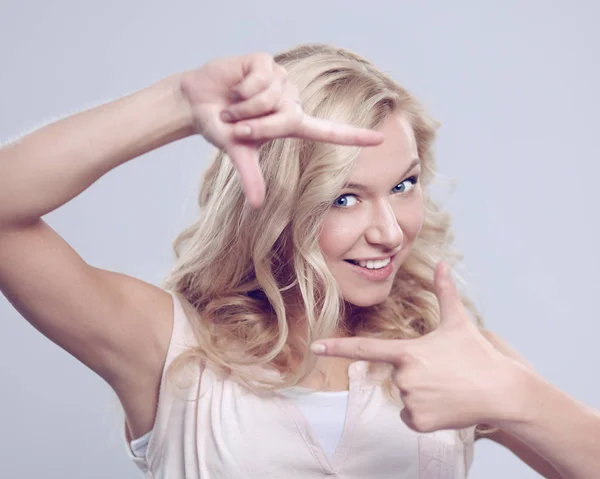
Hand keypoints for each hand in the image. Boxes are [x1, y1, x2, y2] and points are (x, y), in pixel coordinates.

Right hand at [179, 52, 383, 206]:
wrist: (197, 102)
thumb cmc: (220, 127)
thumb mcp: (238, 152)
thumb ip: (250, 176)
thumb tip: (257, 205)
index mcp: (291, 124)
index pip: (329, 132)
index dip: (354, 137)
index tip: (381, 139)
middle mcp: (291, 101)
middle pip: (287, 118)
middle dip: (256, 124)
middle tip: (235, 123)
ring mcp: (281, 79)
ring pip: (272, 97)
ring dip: (245, 106)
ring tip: (233, 104)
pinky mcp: (266, 62)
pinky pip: (261, 80)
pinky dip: (242, 88)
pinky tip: (234, 86)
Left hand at [311, 262, 522, 432]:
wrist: (503, 392)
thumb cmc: (477, 355)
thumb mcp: (458, 322)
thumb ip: (445, 292)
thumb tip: (443, 263)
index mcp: (408, 352)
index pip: (364, 349)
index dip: (337, 348)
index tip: (315, 347)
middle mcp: (404, 377)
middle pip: (396, 376)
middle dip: (414, 374)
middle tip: (443, 372)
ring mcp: (411, 401)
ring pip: (404, 398)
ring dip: (420, 393)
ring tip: (447, 388)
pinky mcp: (421, 422)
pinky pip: (411, 417)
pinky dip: (424, 413)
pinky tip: (445, 404)